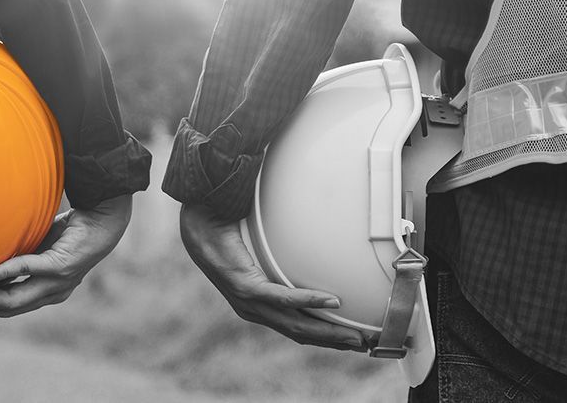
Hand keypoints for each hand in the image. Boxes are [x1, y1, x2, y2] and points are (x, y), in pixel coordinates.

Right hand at [0, 194, 131, 316]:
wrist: (103, 218)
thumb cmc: (71, 230)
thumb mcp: (38, 246)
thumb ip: (17, 256)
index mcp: (47, 292)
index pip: (9, 306)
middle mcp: (52, 293)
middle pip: (7, 308)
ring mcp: (57, 283)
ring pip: (14, 298)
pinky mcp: (60, 266)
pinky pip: (27, 271)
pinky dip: (4, 273)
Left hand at [180, 203, 368, 350]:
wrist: (202, 222)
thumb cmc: (232, 232)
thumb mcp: (265, 250)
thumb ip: (288, 255)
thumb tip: (318, 242)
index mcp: (259, 306)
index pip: (297, 329)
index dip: (325, 338)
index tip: (353, 341)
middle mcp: (254, 310)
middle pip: (300, 333)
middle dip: (333, 341)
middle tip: (364, 344)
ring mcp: (249, 301)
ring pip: (294, 324)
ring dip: (327, 330)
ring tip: (354, 334)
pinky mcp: (245, 287)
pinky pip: (282, 297)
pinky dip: (309, 300)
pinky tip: (332, 301)